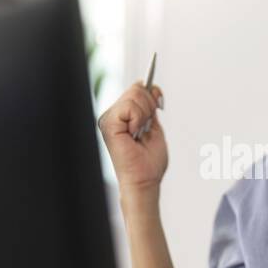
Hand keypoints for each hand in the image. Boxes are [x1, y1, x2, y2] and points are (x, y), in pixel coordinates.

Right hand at [97, 81, 167, 199]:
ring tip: (140, 134)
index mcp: (122, 115)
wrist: (144, 180)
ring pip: (134, 96)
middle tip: (146, 129)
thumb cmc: (148, 162)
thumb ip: (151, 106)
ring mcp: (108, 119)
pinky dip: (139, 120)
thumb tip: (152, 87)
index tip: (159, 107)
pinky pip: (130, 108)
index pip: (137, 88)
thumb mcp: (154, 127)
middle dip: (150, 107)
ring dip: (145, 115)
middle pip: (136, 89)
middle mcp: (112, 115)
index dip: (152, 95)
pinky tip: (134, 135)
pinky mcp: (108, 124)